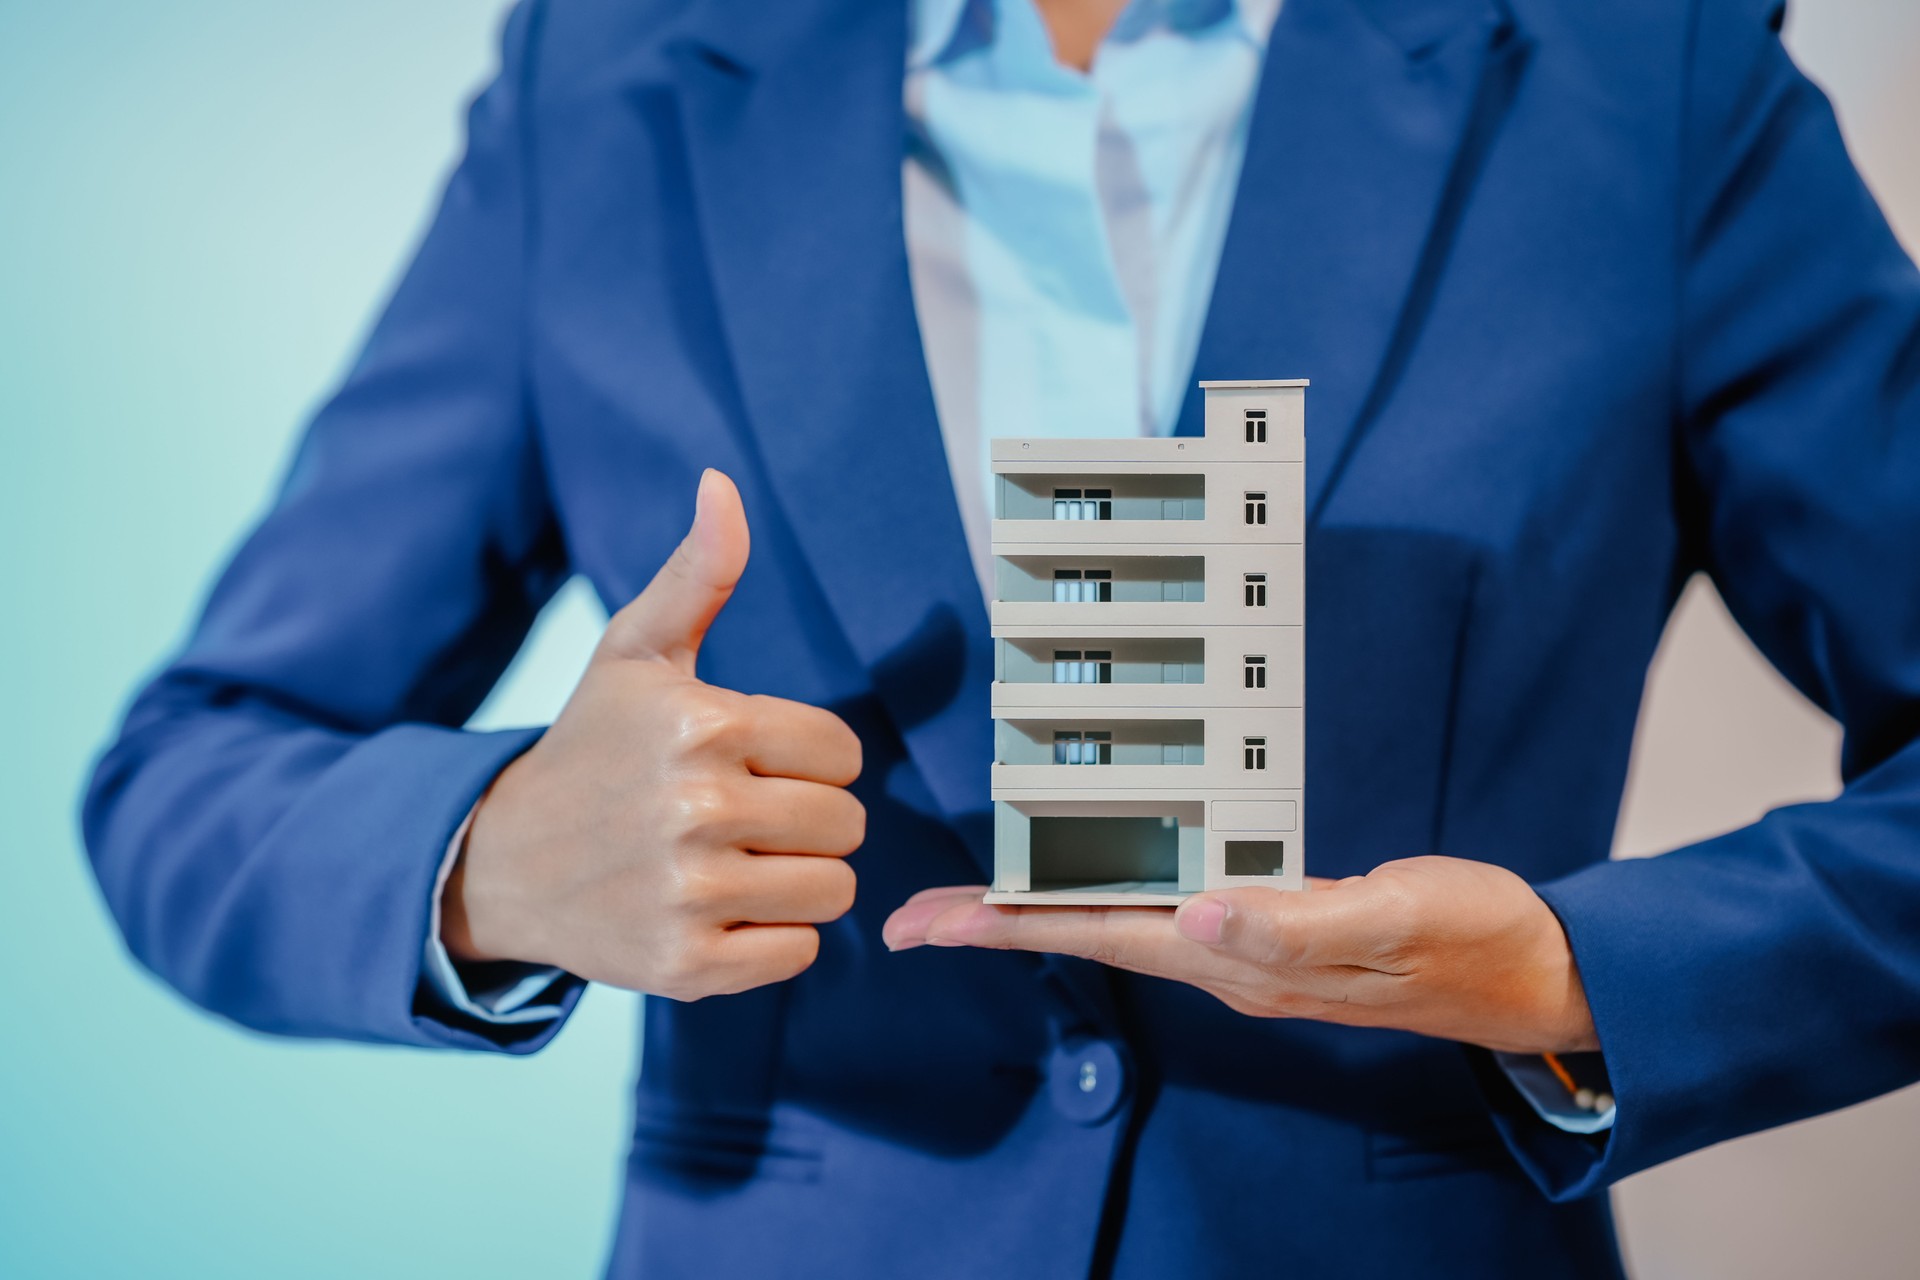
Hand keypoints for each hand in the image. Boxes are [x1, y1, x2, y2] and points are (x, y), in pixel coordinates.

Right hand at [444, 469, 864, 1000]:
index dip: (809, 758)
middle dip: (809, 820)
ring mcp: (690, 894)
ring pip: (833, 891)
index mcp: (701, 725)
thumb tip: (721, 483)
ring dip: (796, 879)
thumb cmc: (591, 748)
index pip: (841, 752)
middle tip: (744, 816)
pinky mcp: (685, 967)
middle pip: (847, 825)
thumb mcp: (635, 654)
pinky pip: (798, 954)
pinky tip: (718, 911)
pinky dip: (771, 940)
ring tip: (733, 862)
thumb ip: (697, 573)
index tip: (754, 761)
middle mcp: (697, 809)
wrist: (501, 862)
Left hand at [883, 857, 1597, 1054]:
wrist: (1537, 973)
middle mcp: (1232, 965)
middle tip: (915, 918)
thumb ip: (1298, 924)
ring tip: (977, 899)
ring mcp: (1252, 954)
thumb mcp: (1395, 918)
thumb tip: (1199, 918)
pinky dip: (1110, 897)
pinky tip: (1095, 882)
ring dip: (1044, 913)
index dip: (1007, 927)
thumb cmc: (1475, 940)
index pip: (1099, 938)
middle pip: (1088, 939)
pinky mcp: (1277, 932)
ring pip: (1120, 929)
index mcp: (1245, 962)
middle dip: (997, 926)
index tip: (927, 924)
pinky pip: (1167, 915)